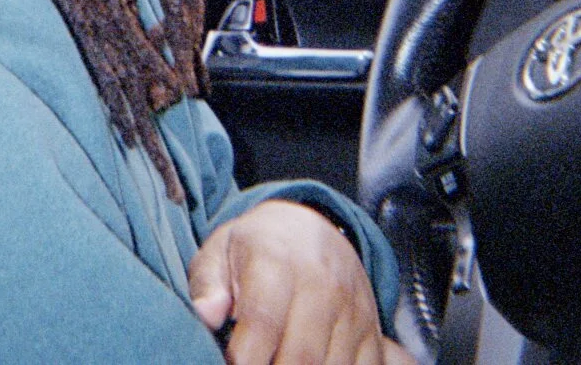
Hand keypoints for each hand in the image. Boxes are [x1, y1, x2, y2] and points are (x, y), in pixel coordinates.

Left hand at [188, 198, 412, 364]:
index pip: (263, 322)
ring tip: (274, 363)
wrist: (312, 229)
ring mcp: (354, 310)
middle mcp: (323, 285)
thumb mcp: (220, 251)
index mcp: (277, 261)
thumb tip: (207, 314)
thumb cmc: (255, 249)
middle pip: (302, 356)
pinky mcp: (373, 332)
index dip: (243, 358)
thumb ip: (208, 284)